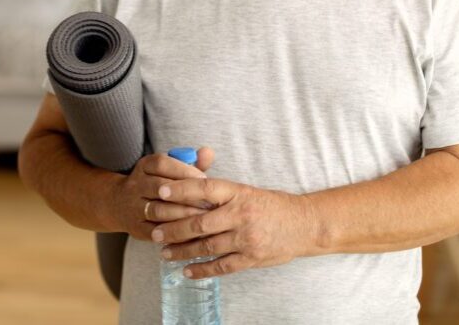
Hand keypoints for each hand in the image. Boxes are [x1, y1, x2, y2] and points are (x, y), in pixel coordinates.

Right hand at [111, 147, 216, 241]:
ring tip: (203, 218)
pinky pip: (156, 231)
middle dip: (187, 196)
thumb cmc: (156, 184)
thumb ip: (191, 162)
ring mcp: (134, 207)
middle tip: (209, 202)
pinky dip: (174, 232)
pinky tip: (191, 233)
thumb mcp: (168, 169)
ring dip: (183, 215)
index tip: (204, 179)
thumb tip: (208, 152)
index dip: (184, 171)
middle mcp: (136, 185)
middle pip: (160, 188)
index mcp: (144, 166)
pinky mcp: (136, 228)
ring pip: (158, 211)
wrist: (120, 204)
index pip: (162, 164)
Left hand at [150, 178, 318, 278]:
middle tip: (153, 230)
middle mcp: (240, 214)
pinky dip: (202, 270)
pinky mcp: (252, 258)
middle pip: (199, 222)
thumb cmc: (271, 205)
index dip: (181, 189)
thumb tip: (188, 189)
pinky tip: (186, 271)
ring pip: (206, 246)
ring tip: (164, 252)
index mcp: (238, 192)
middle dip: (173, 227)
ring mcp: (246, 238)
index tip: (161, 192)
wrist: (305, 224)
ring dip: (182, 251)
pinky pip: (221, 266)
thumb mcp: (246, 191)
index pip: (204, 189)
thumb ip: (220, 193)